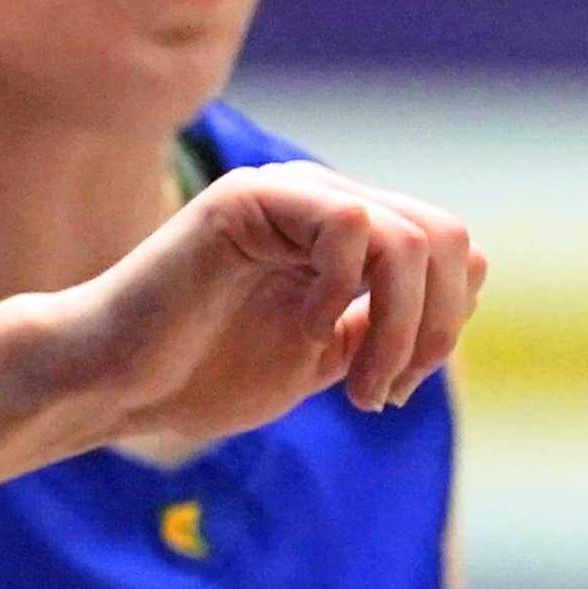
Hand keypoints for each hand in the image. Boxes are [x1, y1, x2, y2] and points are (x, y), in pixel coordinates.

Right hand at [43, 164, 484, 455]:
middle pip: (447, 240)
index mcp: (344, 235)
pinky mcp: (248, 198)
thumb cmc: (204, 375)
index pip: (452, 249)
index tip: (394, 389)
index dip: (447, 324)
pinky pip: (348, 223)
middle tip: (381, 394)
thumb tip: (472, 272)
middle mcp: (322, 202)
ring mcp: (287, 194)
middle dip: (436, 331)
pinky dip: (343, 292)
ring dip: (400, 329)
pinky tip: (304, 328)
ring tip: (357, 387)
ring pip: (410, 239)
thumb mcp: (328, 357)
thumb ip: (389, 319)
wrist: (115, 387)